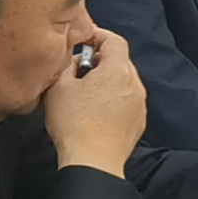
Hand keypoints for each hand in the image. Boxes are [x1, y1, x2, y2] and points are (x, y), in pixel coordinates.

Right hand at [43, 19, 148, 176]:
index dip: (97, 35)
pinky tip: (94, 111)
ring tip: (83, 93)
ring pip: (123, 82)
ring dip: (106, 81)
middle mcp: (135, 85)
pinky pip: (126, 101)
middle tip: (77, 69)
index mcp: (118, 70)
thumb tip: (74, 58)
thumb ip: (66, 62)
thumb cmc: (74, 125)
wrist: (93, 163)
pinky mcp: (138, 123)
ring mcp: (139, 105)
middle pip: (120, 60)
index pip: (114, 40)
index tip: (82, 40)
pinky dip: (113, 99)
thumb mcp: (58, 86)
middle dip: (99, 60)